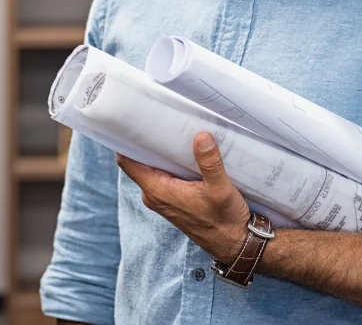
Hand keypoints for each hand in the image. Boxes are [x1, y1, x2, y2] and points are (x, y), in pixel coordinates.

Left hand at [116, 132, 251, 263]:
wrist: (234, 243)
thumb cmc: (224, 220)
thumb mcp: (220, 188)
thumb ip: (209, 162)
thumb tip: (201, 136)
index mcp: (158, 191)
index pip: (128, 162)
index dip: (126, 141)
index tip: (133, 120)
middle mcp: (155, 194)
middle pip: (142, 161)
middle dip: (150, 141)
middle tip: (162, 118)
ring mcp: (164, 198)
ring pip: (156, 167)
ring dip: (165, 152)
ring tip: (178, 130)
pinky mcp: (175, 199)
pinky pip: (166, 175)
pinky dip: (174, 162)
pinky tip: (188, 151)